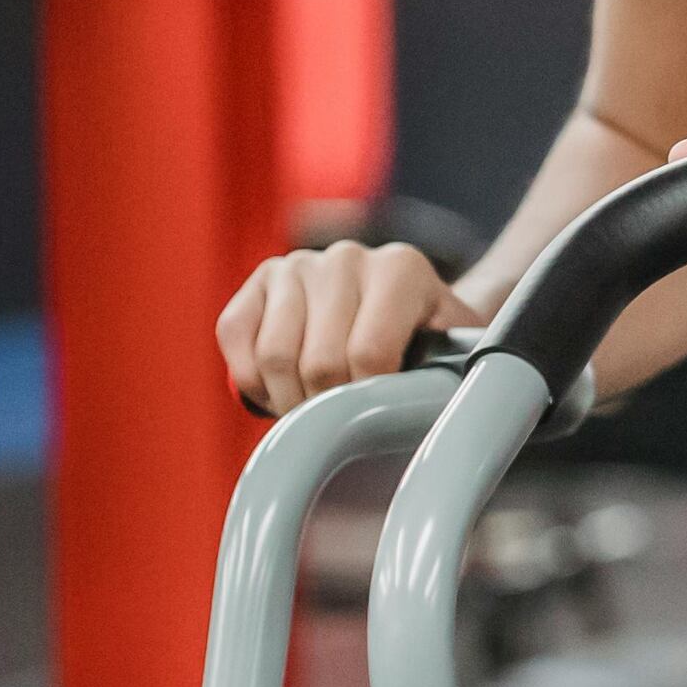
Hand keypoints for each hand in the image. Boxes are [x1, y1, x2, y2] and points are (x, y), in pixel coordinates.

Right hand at [216, 237, 463, 414]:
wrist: (405, 304)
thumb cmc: (430, 338)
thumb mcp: (453, 352)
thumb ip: (439, 377)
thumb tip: (412, 417)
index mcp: (401, 269)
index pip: (369, 353)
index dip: (364, 401)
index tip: (370, 421)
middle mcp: (348, 258)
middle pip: (319, 361)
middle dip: (324, 409)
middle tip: (335, 428)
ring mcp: (299, 264)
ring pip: (273, 356)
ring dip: (286, 400)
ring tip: (309, 414)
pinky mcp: (260, 279)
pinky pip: (234, 335)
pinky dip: (250, 379)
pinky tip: (277, 392)